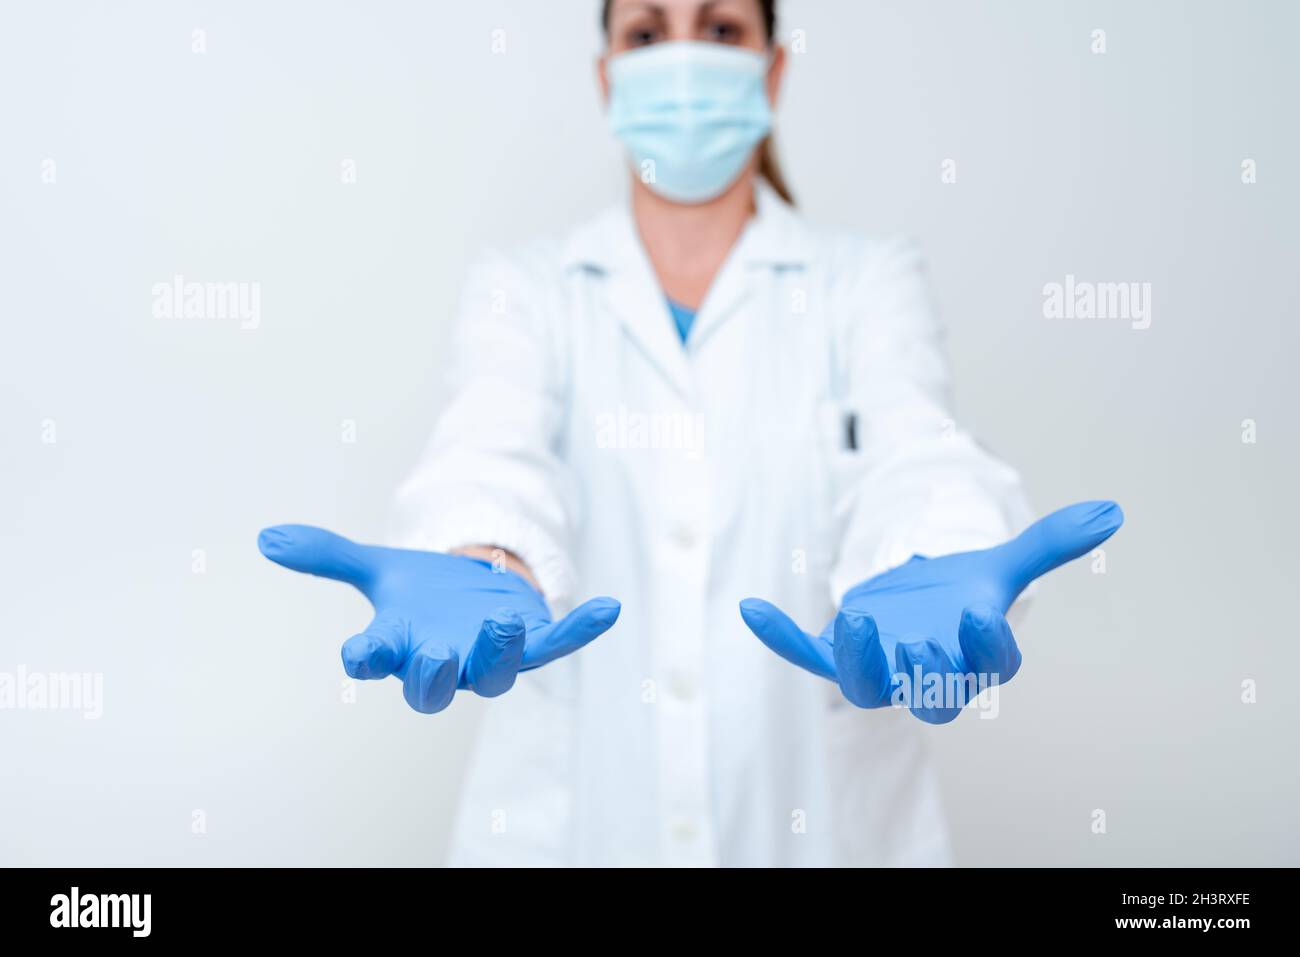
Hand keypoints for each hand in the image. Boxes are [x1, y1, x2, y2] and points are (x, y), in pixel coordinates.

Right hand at [258, 525, 619, 712]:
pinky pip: (559, 644)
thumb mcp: (379, 567)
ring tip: (505, 620)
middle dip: (433, 673)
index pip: (373, 658)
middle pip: (434, 685)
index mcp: (400, 644)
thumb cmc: (423, 594)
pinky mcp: (534, 642)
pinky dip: (582, 627)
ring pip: (496, 672)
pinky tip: (609, 608)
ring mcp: (490, 655)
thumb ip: (329, 555)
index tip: (355, 654)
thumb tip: (267, 537)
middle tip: (432, 656)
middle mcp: (443, 660)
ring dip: (501, 651)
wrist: (475, 596)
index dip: (365, 658)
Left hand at [738, 501, 1122, 723]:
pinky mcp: (839, 654)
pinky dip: (782, 635)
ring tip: (854, 619)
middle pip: (934, 696)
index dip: (986, 643)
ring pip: (868, 686)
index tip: (976, 610)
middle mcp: (931, 671)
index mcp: (977, 653)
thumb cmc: (963, 590)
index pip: (994, 664)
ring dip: (859, 661)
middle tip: (917, 641)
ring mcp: (881, 668)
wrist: (917, 600)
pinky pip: (808, 656)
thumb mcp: (1001, 561)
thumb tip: (1112, 511)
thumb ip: (1050, 542)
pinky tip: (753, 608)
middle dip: (928, 671)